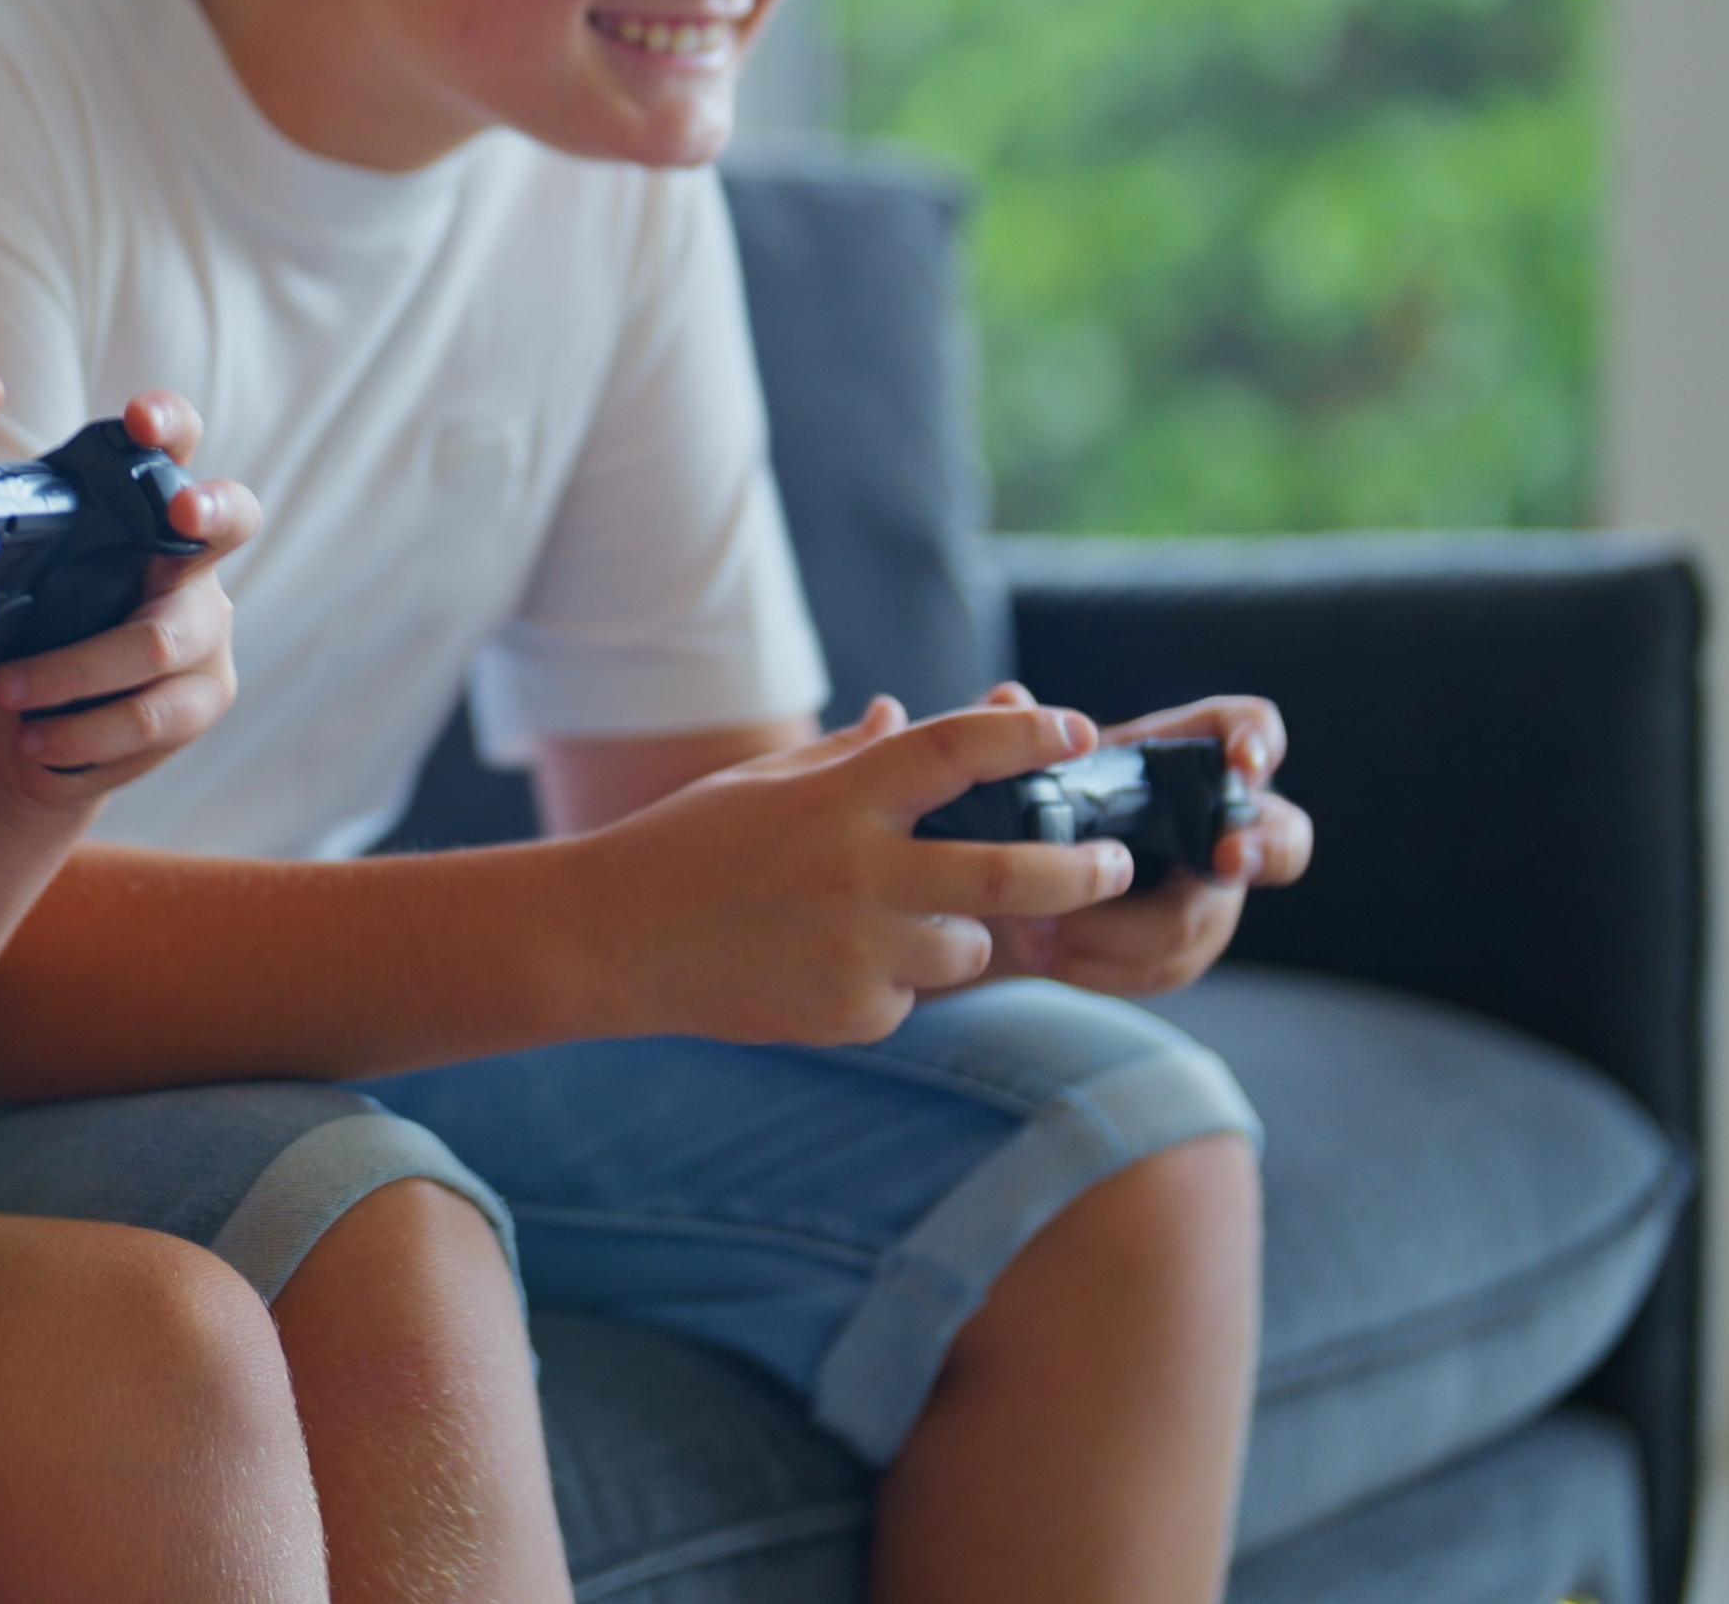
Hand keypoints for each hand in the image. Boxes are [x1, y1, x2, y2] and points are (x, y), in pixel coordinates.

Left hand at [0, 390, 260, 807]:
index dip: (169, 423)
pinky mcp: (202, 699)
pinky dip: (82, 732)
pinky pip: (149, 715)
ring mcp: (205, 631)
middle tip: (181, 508)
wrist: (19, 738)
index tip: (141, 418)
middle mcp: (189, 562)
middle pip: (232, 518)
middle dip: (208, 507)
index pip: (173, 445)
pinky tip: (36, 741)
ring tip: (7, 692)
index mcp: (138, 513)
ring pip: (157, 643)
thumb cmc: (12, 636)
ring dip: (71, 672)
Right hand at [570, 695, 1139, 1046]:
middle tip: (1115, 863)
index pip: (956, 752)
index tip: (1079, 732)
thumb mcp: (765, 782)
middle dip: (1079, 869)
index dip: (1027, 738)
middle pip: (1006, 873)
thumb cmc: (688, 844)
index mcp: (839, 797)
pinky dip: (893, 980)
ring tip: (909, 920)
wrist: (612, 938)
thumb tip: (908, 716)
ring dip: (964, 933)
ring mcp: (854, 950)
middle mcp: (857, 872)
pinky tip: (828, 962)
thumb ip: (849, 755)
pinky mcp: (848, 1013)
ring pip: (967, 947)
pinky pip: (909, 995)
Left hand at [973, 685, 1316, 996]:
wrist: (1020, 880)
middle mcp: (1218, 822)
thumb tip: (1008, 699)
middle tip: (1225, 858)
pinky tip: (1051, 956)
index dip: (1258, 742)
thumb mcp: (1022, 763)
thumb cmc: (1043, 800)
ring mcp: (1212, 891)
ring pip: (1198, 922)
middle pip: (1280, 840)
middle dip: (1261, 850)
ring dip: (1118, 932)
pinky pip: (1166, 968)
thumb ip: (1015, 731)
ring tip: (1040, 926)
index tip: (1243, 763)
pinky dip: (1103, 967)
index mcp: (1187, 754)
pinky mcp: (1188, 946)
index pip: (1249, 729)